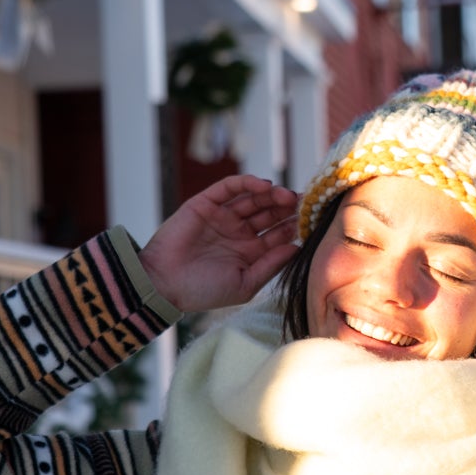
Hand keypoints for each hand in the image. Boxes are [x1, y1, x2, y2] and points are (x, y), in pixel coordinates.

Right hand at [138, 175, 299, 311]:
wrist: (164, 284)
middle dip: (287, 208)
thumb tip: (297, 247)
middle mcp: (239, 232)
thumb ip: (271, 265)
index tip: (311, 221)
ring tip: (287, 196)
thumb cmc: (203, 291)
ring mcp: (223, 216)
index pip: (278, 234)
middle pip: (270, 213)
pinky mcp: (206, 203)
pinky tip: (264, 186)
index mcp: (250, 252)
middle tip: (303, 203)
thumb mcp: (244, 284)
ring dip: (272, 194)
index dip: (295, 226)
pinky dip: (248, 183)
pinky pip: (230, 187)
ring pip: (253, 198)